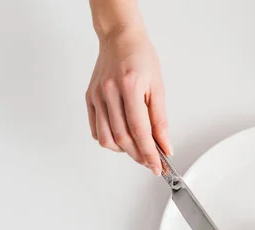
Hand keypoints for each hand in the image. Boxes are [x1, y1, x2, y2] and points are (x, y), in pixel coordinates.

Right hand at [86, 30, 171, 174]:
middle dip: (138, 156)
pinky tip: (122, 139)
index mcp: (130, 87)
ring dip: (123, 151)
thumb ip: (160, 120)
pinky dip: (109, 140)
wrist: (120, 38)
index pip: (139, 131)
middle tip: (151, 162)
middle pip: (122, 138)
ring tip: (137, 149)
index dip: (149, 153)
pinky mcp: (89, 98)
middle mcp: (109, 92)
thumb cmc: (141, 58)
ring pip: (106, 138)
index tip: (158, 166)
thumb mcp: (158, 87)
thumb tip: (165, 145)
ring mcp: (96, 96)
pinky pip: (96, 129)